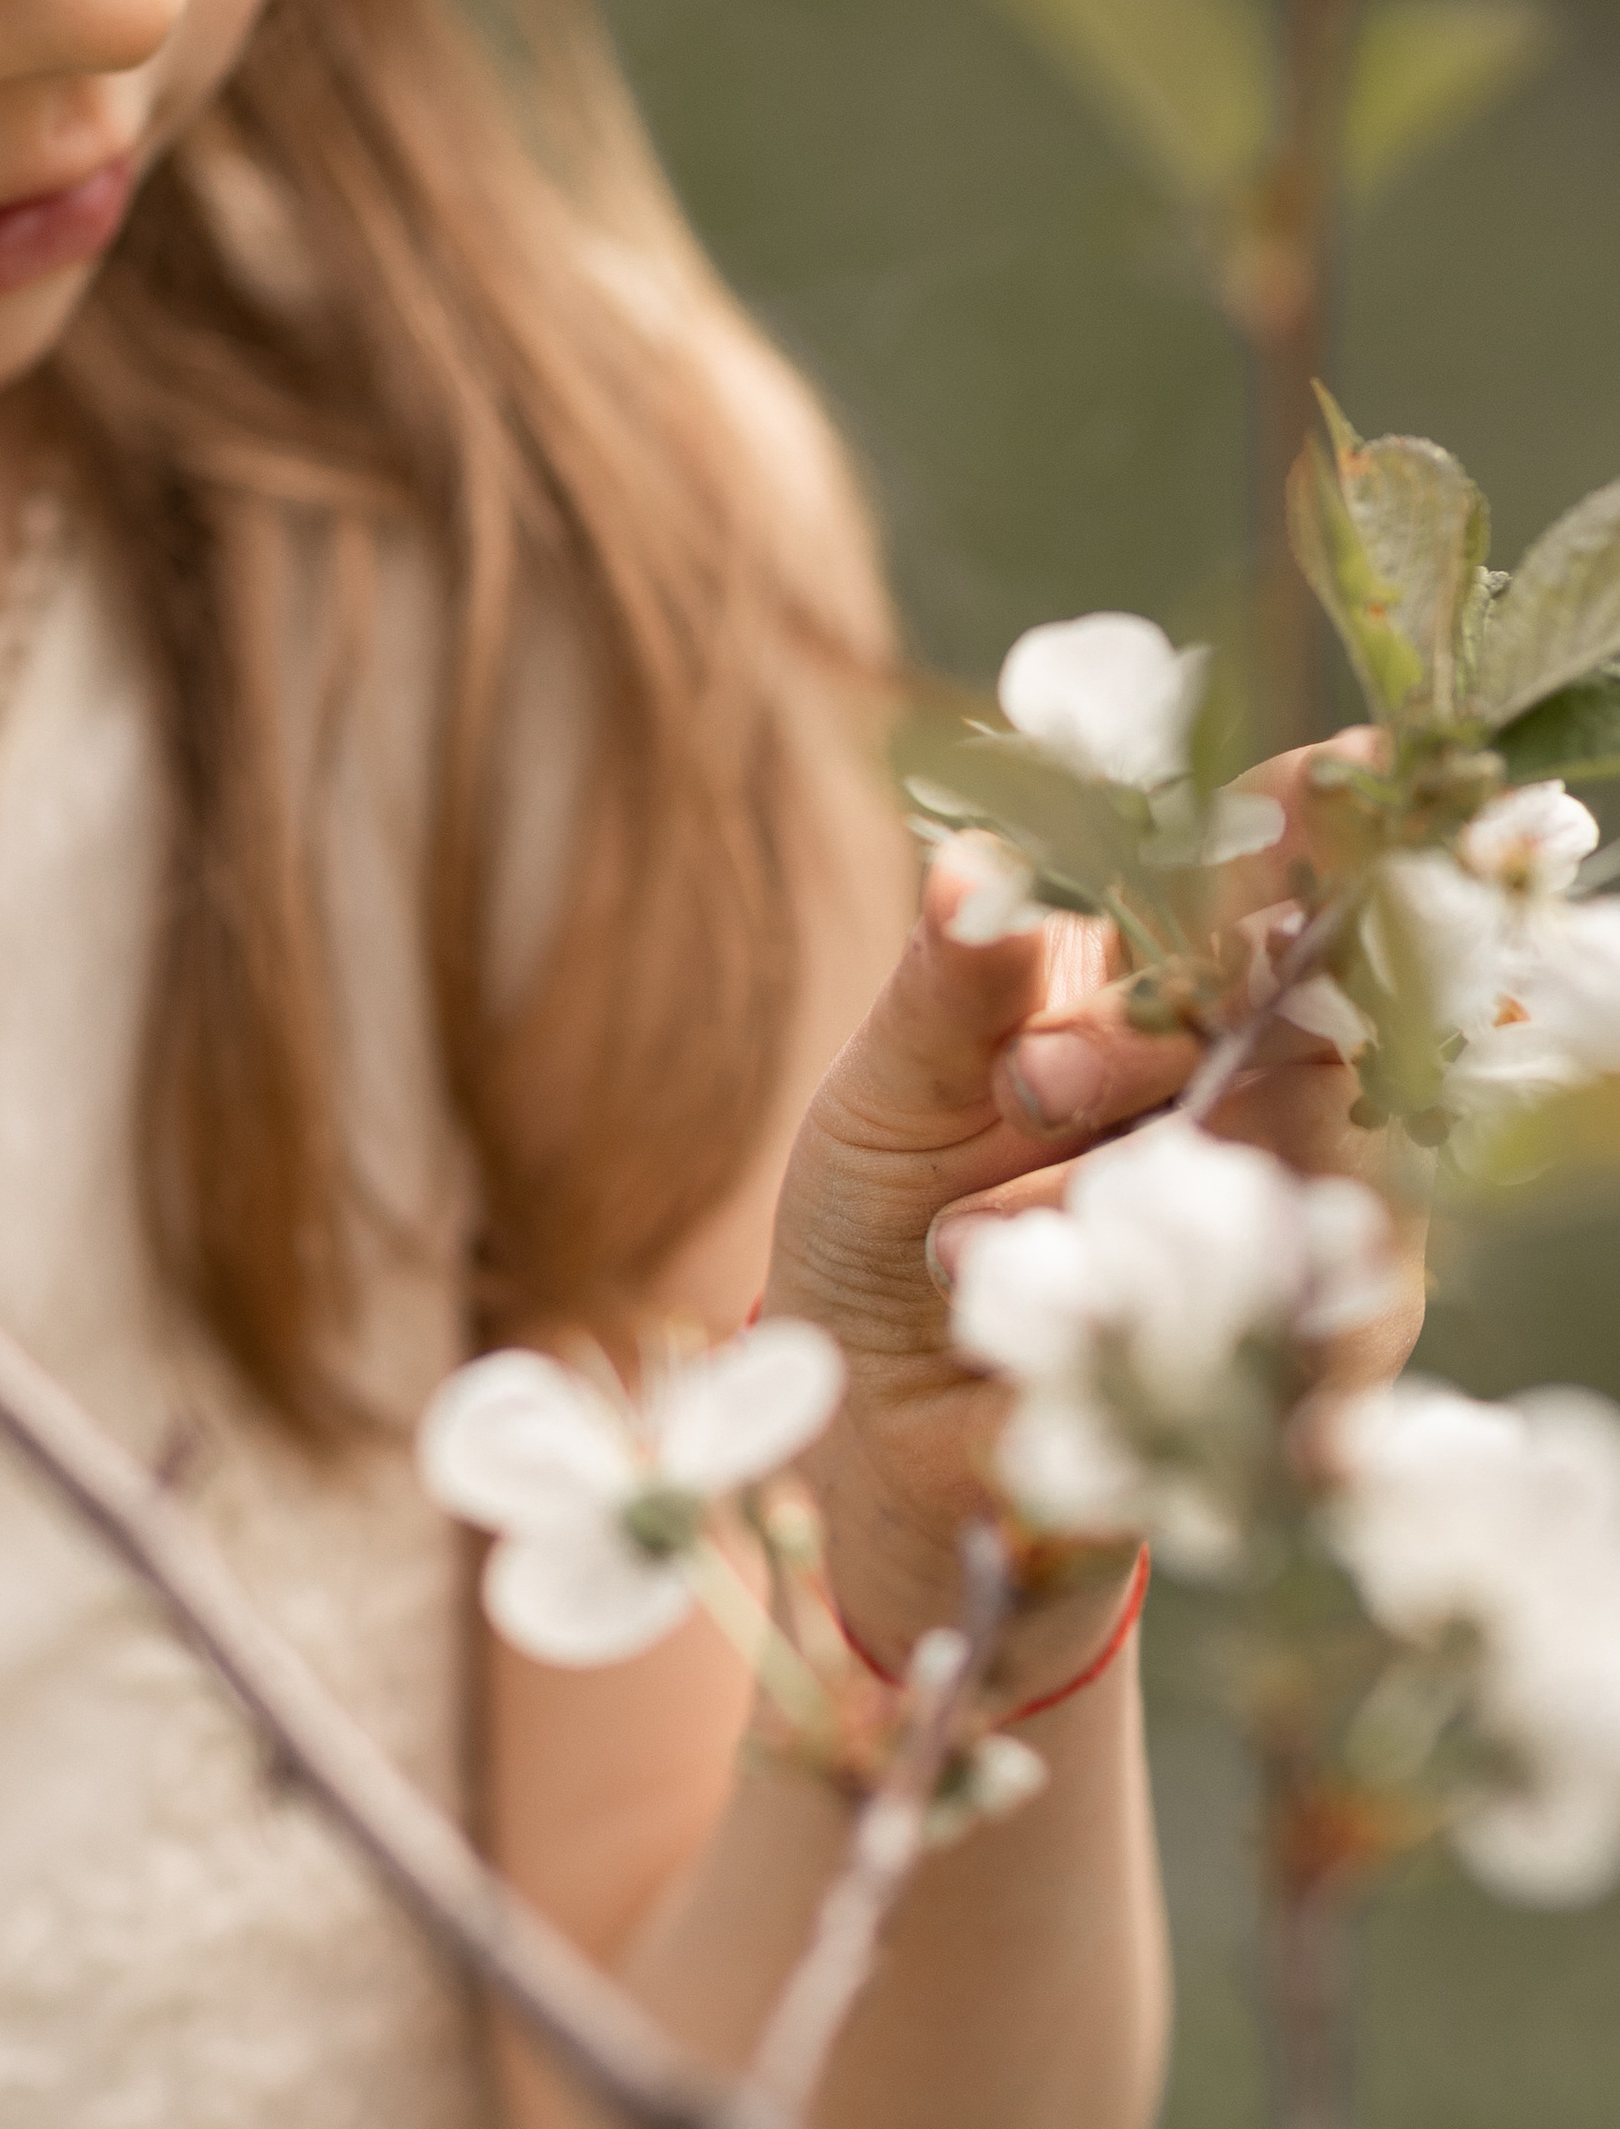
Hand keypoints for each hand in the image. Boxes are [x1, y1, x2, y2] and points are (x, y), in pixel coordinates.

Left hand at [760, 750, 1424, 1683]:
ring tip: (966, 1252)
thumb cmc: (883, 1219)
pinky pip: (1303, 1318)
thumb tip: (973, 873)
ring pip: (1291, 1162)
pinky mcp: (1303, 1346)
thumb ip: (949, 991)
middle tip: (1027, 1086)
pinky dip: (1161, 1317)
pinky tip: (1049, 1342)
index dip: (1305, 829)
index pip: (1250, 883)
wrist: (875, 1427)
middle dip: (1146, 1045)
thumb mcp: (889, 1095)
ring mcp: (1288, 1208)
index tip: (1329, 778)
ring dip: (1102, 1203)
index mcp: (1148, 984)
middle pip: (1287, 1013)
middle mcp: (1246, 1079)